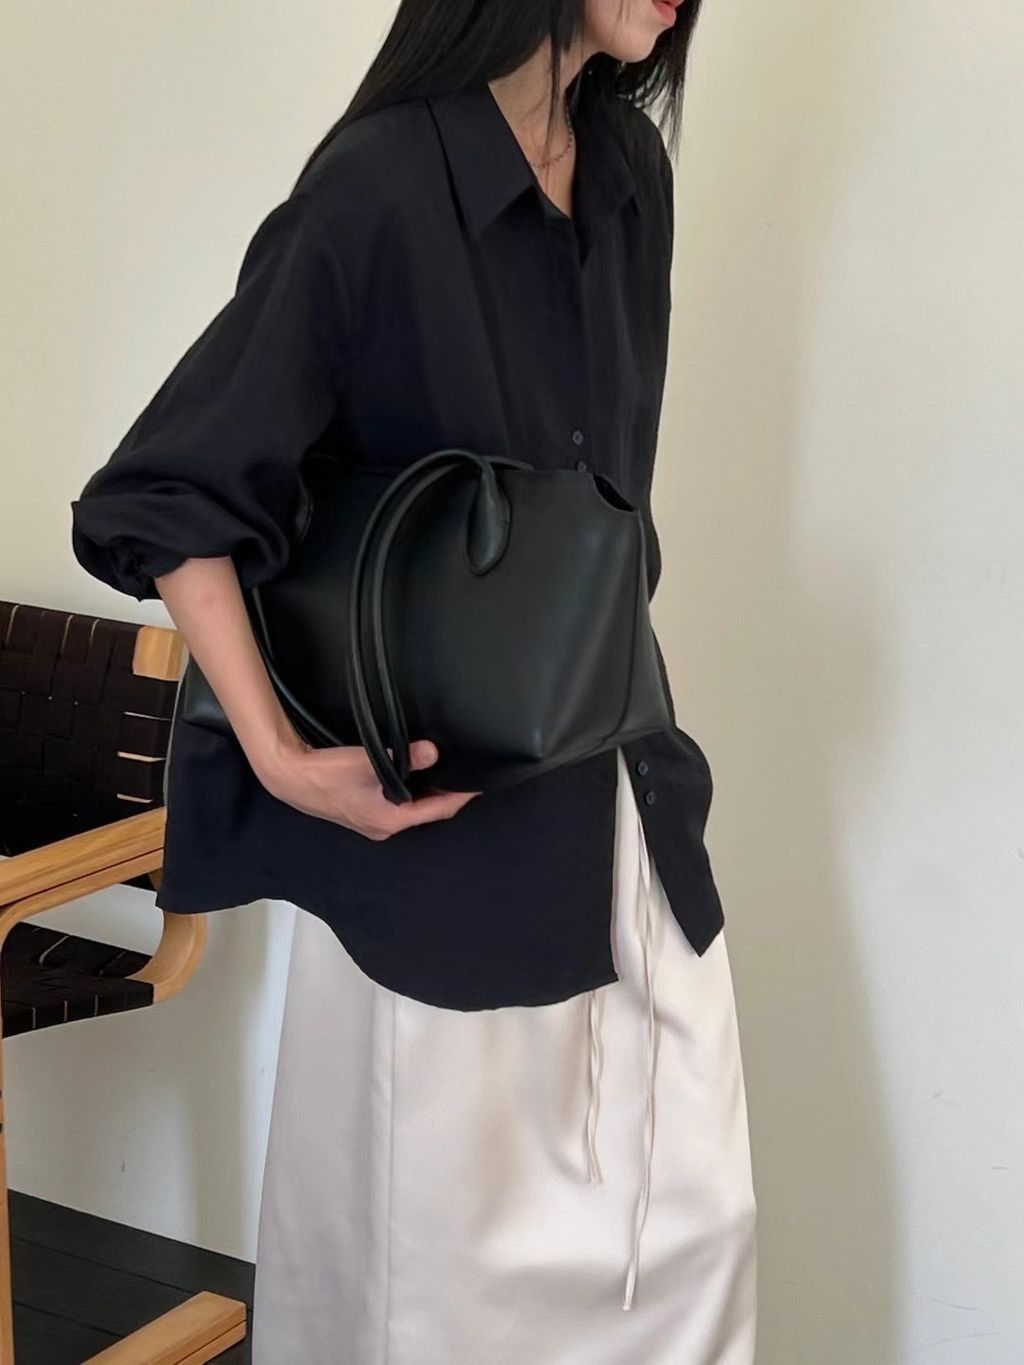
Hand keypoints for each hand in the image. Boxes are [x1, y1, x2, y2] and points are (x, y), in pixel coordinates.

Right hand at [253, 735, 480, 838]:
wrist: (289, 777)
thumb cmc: (326, 774)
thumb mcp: (369, 762)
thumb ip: (404, 757)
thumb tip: (433, 752)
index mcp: (391, 820)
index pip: (438, 811)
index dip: (461, 797)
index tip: (479, 785)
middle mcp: (384, 826)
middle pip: (426, 812)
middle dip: (447, 796)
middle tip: (466, 776)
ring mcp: (371, 821)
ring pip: (411, 809)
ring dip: (428, 794)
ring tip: (446, 774)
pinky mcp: (361, 811)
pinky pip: (396, 804)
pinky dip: (411, 792)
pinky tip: (414, 776)